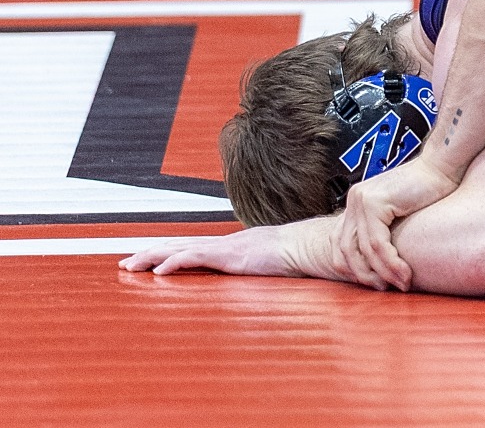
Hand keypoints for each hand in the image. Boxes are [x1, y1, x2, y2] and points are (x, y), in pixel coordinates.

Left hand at [120, 227, 296, 277]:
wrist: (307, 247)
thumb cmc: (292, 259)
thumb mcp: (264, 270)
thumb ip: (249, 278)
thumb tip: (246, 293)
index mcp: (228, 248)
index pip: (190, 248)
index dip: (166, 254)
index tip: (146, 261)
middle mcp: (222, 244)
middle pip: (177, 246)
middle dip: (148, 254)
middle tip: (125, 263)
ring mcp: (224, 248)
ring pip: (179, 249)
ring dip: (152, 257)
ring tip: (131, 266)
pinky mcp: (229, 254)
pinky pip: (195, 257)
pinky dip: (174, 262)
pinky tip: (159, 271)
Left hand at [334, 157, 459, 290]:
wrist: (444, 165)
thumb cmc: (431, 189)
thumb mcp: (400, 212)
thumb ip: (386, 229)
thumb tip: (382, 259)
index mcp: (356, 202)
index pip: (341, 243)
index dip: (353, 268)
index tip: (375, 282)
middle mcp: (354, 200)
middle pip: (345, 249)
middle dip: (364, 275)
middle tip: (384, 289)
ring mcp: (361, 200)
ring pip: (364, 249)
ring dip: (382, 272)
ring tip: (400, 285)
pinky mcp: (374, 203)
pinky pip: (377, 243)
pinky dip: (391, 263)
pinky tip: (404, 273)